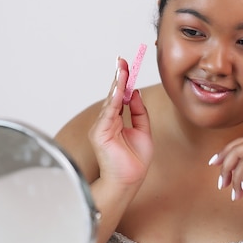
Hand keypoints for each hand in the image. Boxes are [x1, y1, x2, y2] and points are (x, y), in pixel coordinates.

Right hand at [88, 57, 152, 187]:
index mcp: (116, 121)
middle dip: (119, 77)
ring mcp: (102, 127)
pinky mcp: (100, 134)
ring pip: (110, 101)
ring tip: (122, 69)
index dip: (123, 81)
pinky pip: (109, 113)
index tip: (126, 66)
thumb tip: (135, 92)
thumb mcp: (143, 130)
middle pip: (113, 95)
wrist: (129, 181)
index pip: (119, 97)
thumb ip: (139, 111)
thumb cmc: (134, 161)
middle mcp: (107, 122)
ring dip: (117, 84)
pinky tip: (119, 88)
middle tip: (123, 61)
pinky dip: (114, 100)